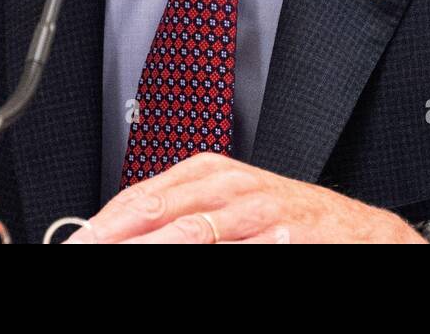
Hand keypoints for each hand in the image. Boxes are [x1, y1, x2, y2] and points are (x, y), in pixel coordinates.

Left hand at [67, 154, 426, 243]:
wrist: (354, 230)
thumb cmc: (281, 220)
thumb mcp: (227, 209)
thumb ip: (179, 219)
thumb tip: (120, 236)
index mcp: (207, 173)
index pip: (140, 196)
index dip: (104, 223)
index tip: (76, 243)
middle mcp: (230, 184)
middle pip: (160, 207)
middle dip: (117, 234)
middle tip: (86, 249)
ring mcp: (259, 206)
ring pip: (196, 225)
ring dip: (158, 243)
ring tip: (125, 254)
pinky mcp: (286, 231)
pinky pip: (243, 243)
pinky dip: (219, 251)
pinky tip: (195, 256)